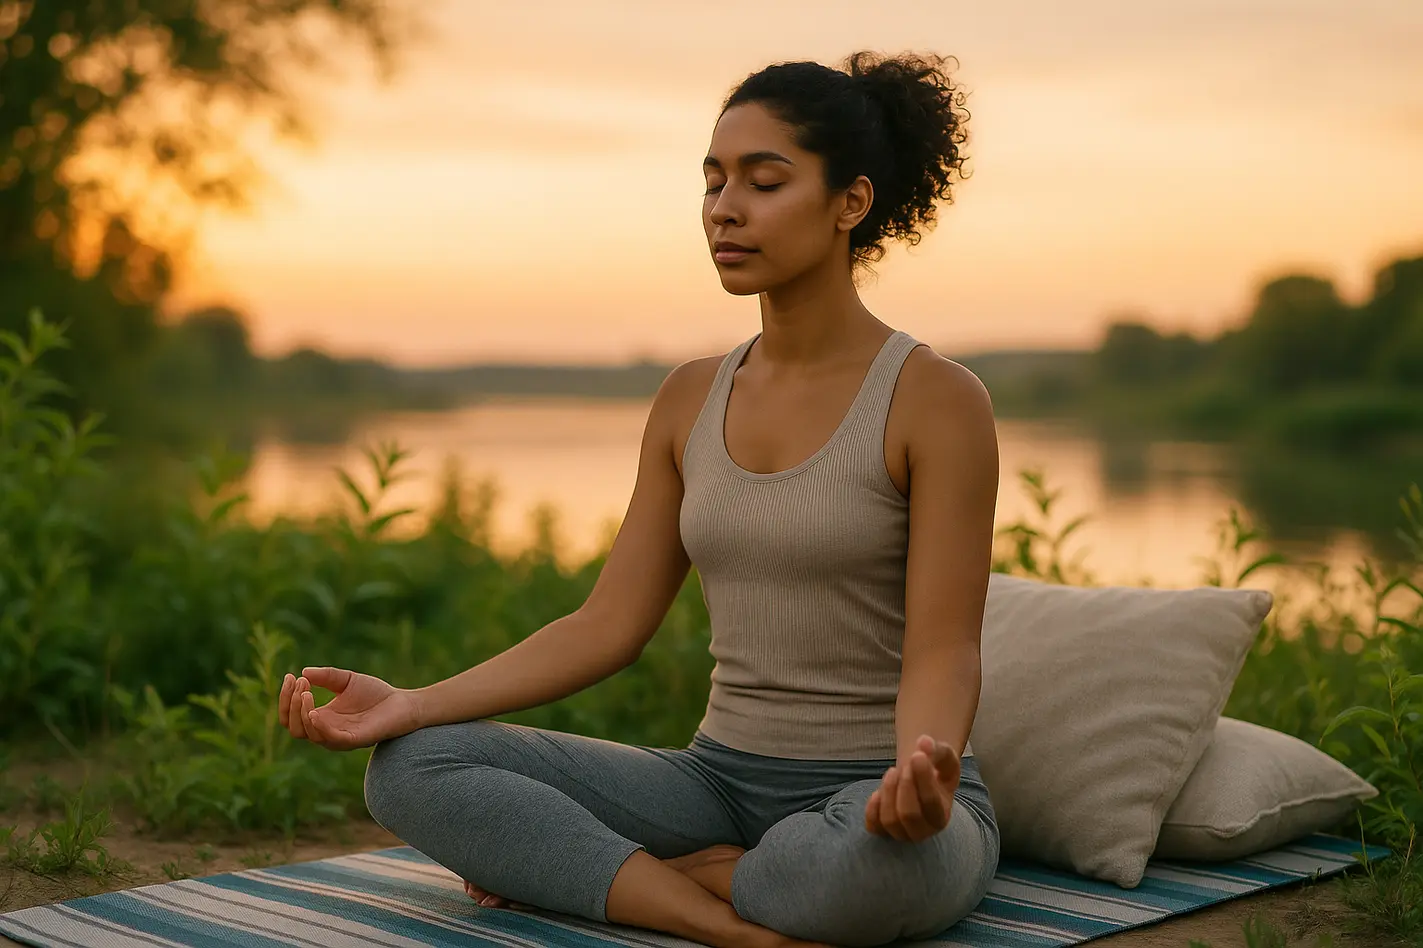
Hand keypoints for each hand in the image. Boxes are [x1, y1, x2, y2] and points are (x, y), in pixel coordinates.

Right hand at [278, 666, 421, 750]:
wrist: (403, 703)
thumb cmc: (375, 694)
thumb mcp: (347, 680)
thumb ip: (327, 676)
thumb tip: (303, 672)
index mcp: (322, 717)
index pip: (291, 715)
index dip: (285, 698)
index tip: (290, 676)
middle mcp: (326, 730)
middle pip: (293, 726)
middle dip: (290, 704)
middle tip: (301, 683)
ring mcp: (338, 737)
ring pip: (307, 733)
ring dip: (301, 712)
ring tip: (306, 692)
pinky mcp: (353, 740)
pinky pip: (329, 739)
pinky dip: (318, 727)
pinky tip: (314, 711)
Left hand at [864, 734, 961, 842]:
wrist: (919, 781)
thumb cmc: (935, 770)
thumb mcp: (943, 758)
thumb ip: (937, 750)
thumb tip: (924, 742)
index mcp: (941, 816)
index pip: (930, 803)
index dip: (922, 778)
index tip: (916, 755)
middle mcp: (923, 831)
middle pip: (908, 814)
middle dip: (904, 785)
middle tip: (904, 766)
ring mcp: (901, 833)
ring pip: (890, 820)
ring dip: (888, 791)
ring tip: (892, 772)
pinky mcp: (882, 831)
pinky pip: (873, 826)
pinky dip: (872, 809)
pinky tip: (878, 792)